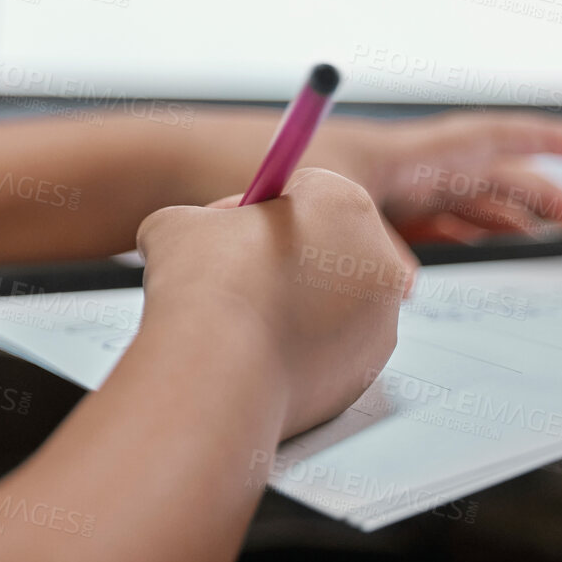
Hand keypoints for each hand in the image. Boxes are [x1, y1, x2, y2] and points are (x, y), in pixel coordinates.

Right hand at [137, 169, 412, 437]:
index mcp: (342, 202)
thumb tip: (200, 232)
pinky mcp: (368, 368)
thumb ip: (205, 219)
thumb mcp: (181, 221)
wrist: (218, 371)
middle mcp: (377, 257)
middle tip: (240, 270)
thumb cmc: (207, 286)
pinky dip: (306, 344)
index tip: (232, 227)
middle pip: (330, 240)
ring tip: (248, 314)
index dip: (260, 208)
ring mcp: (380, 318)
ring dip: (299, 299)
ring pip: (334, 295)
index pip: (303, 190)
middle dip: (290, 252)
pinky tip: (263, 347)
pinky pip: (335, 344)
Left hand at [177, 109, 561, 242]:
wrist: (177, 169)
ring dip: (499, 220)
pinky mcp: (346, 214)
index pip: (486, 138)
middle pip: (480, 177)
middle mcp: (387, 166)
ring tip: (542, 240)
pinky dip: (451, 237)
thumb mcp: (316, 205)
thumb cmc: (239, 170)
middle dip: (538, 195)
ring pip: (453, 203)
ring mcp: (370, 189)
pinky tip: (468, 252)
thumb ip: (368, 244)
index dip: (546, 141)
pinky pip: (417, 224)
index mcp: (391, 152)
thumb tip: (406, 283)